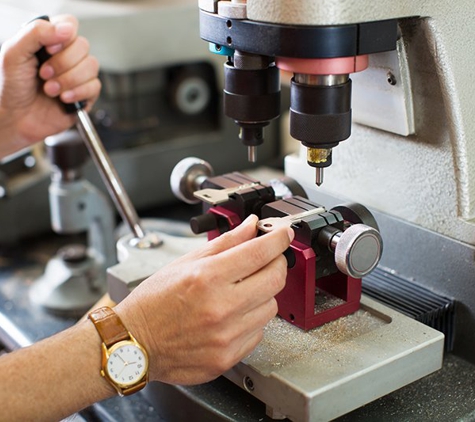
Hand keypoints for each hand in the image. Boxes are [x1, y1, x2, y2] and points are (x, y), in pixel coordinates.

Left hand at [0, 14, 99, 151]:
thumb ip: (36, 32)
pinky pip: (95, 86)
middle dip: (63, 63)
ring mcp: (78, 75)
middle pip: (83, 46)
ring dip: (68, 80)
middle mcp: (66, 56)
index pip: (70, 25)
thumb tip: (66, 28)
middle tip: (44, 74)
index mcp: (49, 41)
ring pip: (91, 66)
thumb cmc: (11, 87)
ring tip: (50, 90)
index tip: (47, 50)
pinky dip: (77, 93)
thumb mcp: (13, 53)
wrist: (16, 118)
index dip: (63, 37)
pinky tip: (63, 98)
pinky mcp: (86, 94)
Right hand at [116, 215, 293, 384]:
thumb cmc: (153, 302)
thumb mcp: (185, 263)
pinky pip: (258, 332)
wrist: (134, 343)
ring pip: (271, 306)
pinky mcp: (228, 356)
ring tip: (240, 292)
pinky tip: (233, 315)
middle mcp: (220, 307)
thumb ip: (225, 243)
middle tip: (268, 259)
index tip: (283, 234)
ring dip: (263, 294)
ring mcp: (226, 335)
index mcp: (207, 277)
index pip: (260, 252)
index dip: (278, 238)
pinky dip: (252, 319)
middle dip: (277, 263)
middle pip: (275, 278)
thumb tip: (251, 226)